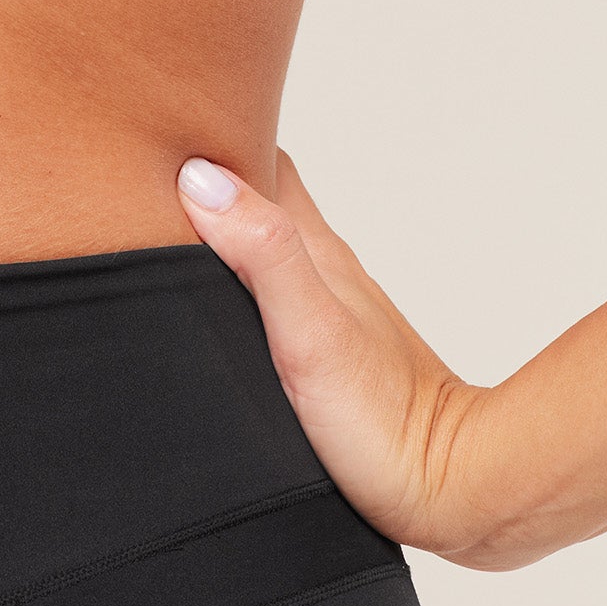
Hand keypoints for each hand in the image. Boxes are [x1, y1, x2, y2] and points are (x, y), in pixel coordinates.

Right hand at [177, 151, 499, 564]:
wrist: (450, 493)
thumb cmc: (385, 421)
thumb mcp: (311, 331)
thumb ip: (263, 253)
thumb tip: (201, 178)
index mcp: (313, 248)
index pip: (263, 158)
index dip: (217, 130)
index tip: (167, 112)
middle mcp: (321, 266)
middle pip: (262, 191)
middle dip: (214, 167)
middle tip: (155, 152)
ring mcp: (326, 307)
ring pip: (266, 239)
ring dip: (226, 219)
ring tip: (171, 212)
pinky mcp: (325, 351)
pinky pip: (271, 287)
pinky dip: (240, 271)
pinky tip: (219, 294)